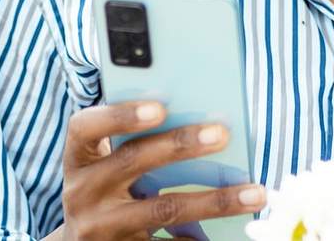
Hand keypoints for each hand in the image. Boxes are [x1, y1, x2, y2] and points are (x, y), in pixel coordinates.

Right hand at [51, 100, 265, 239]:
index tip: (160, 106)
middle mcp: (83, 192)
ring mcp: (102, 227)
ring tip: (254, 192)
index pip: (86, 127)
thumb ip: (133, 143)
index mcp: (78, 158)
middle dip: (180, 145)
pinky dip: (201, 239)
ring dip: (215, 200)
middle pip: (133, 162)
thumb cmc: (106, 190)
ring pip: (165, 209)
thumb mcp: (105, 165)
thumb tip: (199, 124)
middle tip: (223, 134)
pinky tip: (232, 233)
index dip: (119, 115)